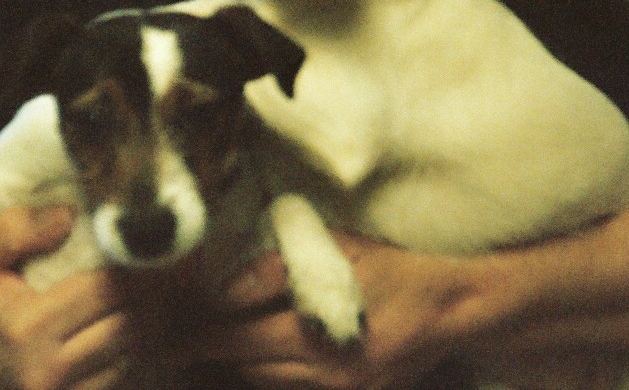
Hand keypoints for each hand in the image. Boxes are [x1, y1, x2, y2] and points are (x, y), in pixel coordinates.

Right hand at [0, 205, 144, 389]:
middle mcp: (44, 370)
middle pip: (126, 325)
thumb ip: (15, 230)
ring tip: (149, 297)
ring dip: (145, 323)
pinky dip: (131, 352)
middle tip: (157, 272)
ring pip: (130, 354)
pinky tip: (129, 328)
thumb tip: (67, 217)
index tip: (138, 251)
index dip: (128, 269)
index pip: (104, 291)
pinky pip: (121, 377)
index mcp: (25, 327)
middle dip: (146, 295)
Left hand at [192, 233, 491, 389]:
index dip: (203, 340)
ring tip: (215, 348)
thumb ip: (282, 268)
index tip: (170, 337)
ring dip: (244, 366)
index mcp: (319, 340)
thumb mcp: (342, 253)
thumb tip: (231, 287)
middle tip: (181, 340)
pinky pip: (301, 389)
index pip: (242, 343)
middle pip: (252, 370)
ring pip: (273, 384)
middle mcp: (328, 378)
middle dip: (217, 354)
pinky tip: (265, 357)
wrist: (458, 307)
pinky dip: (277, 373)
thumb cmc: (399, 271)